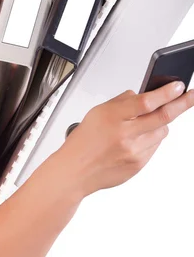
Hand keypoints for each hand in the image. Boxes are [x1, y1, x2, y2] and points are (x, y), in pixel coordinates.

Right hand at [60, 81, 193, 195]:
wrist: (75, 170)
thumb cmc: (84, 141)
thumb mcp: (96, 111)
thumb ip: (121, 101)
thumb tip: (140, 95)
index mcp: (112, 117)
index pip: (146, 102)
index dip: (166, 93)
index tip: (178, 86)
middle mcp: (125, 135)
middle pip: (162, 117)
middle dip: (181, 104)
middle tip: (190, 96)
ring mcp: (134, 152)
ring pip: (162, 132)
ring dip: (161, 123)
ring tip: (146, 123)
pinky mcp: (139, 165)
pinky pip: (155, 146)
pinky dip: (151, 139)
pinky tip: (137, 138)